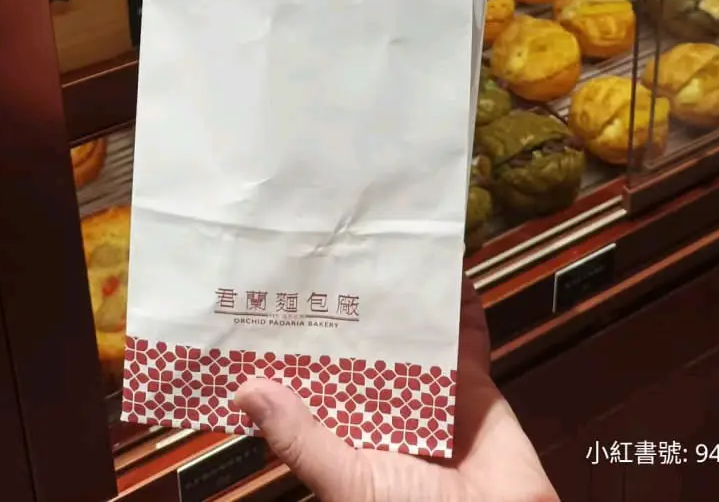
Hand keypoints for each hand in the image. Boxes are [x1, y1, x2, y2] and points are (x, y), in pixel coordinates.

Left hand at [235, 277, 556, 501]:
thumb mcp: (347, 481)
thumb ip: (301, 437)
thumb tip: (243, 392)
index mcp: (349, 430)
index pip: (319, 375)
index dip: (302, 338)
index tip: (283, 289)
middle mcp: (387, 407)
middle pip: (368, 346)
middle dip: (356, 303)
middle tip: (336, 245)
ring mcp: (432, 393)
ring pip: (414, 333)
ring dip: (406, 294)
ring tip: (390, 241)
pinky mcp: (475, 385)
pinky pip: (467, 336)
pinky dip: (462, 302)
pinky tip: (450, 265)